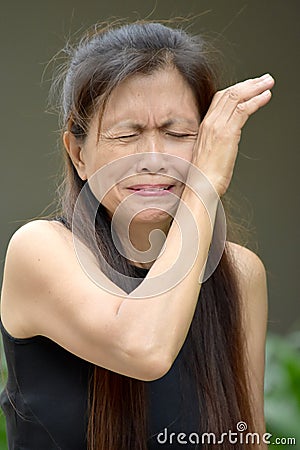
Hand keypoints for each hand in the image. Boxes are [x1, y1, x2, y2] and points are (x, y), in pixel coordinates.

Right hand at [192, 74, 274, 195]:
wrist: (200, 186)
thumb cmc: (205, 176)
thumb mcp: (210, 154)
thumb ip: (217, 142)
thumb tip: (227, 142)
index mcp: (205, 126)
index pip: (220, 99)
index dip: (237, 90)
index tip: (250, 87)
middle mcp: (210, 123)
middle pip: (229, 94)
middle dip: (249, 84)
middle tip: (264, 79)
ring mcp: (217, 126)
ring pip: (236, 97)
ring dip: (255, 88)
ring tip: (268, 83)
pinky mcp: (227, 133)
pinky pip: (242, 110)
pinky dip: (256, 101)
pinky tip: (265, 97)